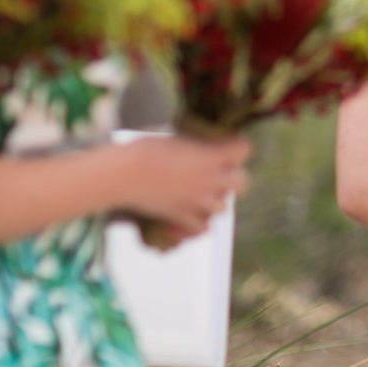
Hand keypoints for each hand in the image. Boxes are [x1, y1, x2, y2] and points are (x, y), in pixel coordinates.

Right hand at [117, 135, 252, 240]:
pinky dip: (199, 224)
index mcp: (212, 156)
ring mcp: (198, 201)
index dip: (237, 146)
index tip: (228, 144)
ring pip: (223, 208)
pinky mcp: (182, 217)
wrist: (123, 174)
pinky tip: (190, 216)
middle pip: (242, 183)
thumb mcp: (176, 138)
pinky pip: (201, 228)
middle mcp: (211, 180)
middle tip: (217, 173)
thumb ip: (194, 144)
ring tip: (200, 193)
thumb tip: (198, 145)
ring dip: (215, 201)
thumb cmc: (144, 149)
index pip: (244, 149)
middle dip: (233, 178)